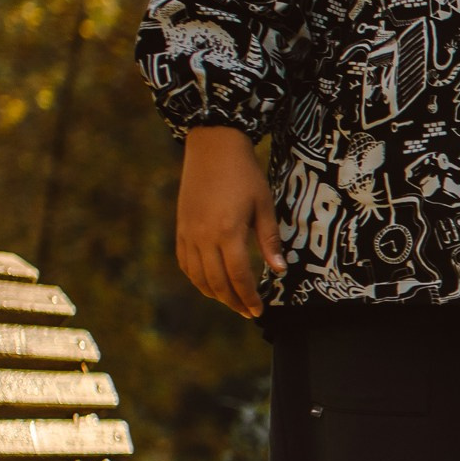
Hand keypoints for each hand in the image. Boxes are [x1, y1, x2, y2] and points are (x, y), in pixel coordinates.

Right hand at [175, 125, 282, 318]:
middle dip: (234, 302)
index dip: (249, 297)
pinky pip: (185, 263)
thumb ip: (270, 240)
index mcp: (228, 232)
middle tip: (248, 312)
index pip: (239, 276)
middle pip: (217, 282)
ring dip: (215, 294)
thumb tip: (279, 270)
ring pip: (198, 276)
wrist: (212, 147)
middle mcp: (203, 237)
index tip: (259, 311)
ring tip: (232, 302)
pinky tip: (210, 284)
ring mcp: (188, 233)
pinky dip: (197, 279)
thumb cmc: (245, 175)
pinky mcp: (180, 228)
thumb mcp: (264, 205)